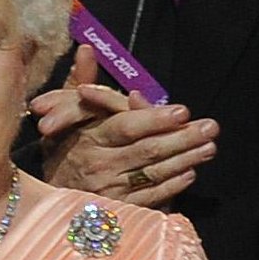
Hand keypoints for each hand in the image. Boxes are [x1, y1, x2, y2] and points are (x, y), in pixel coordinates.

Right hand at [30, 48, 219, 206]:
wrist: (48, 198)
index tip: (182, 111)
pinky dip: (171, 186)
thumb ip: (82, 82)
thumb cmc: (62, 149)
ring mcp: (109, 190)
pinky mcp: (117, 210)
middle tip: (210, 128)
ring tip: (208, 148)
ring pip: (153, 173)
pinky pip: (149, 199)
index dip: (155, 119)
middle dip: (182, 138)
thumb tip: (87, 49)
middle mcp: (99, 165)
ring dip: (185, 160)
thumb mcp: (67, 115)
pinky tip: (190, 174)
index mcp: (89, 138)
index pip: (126, 127)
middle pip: (147, 150)